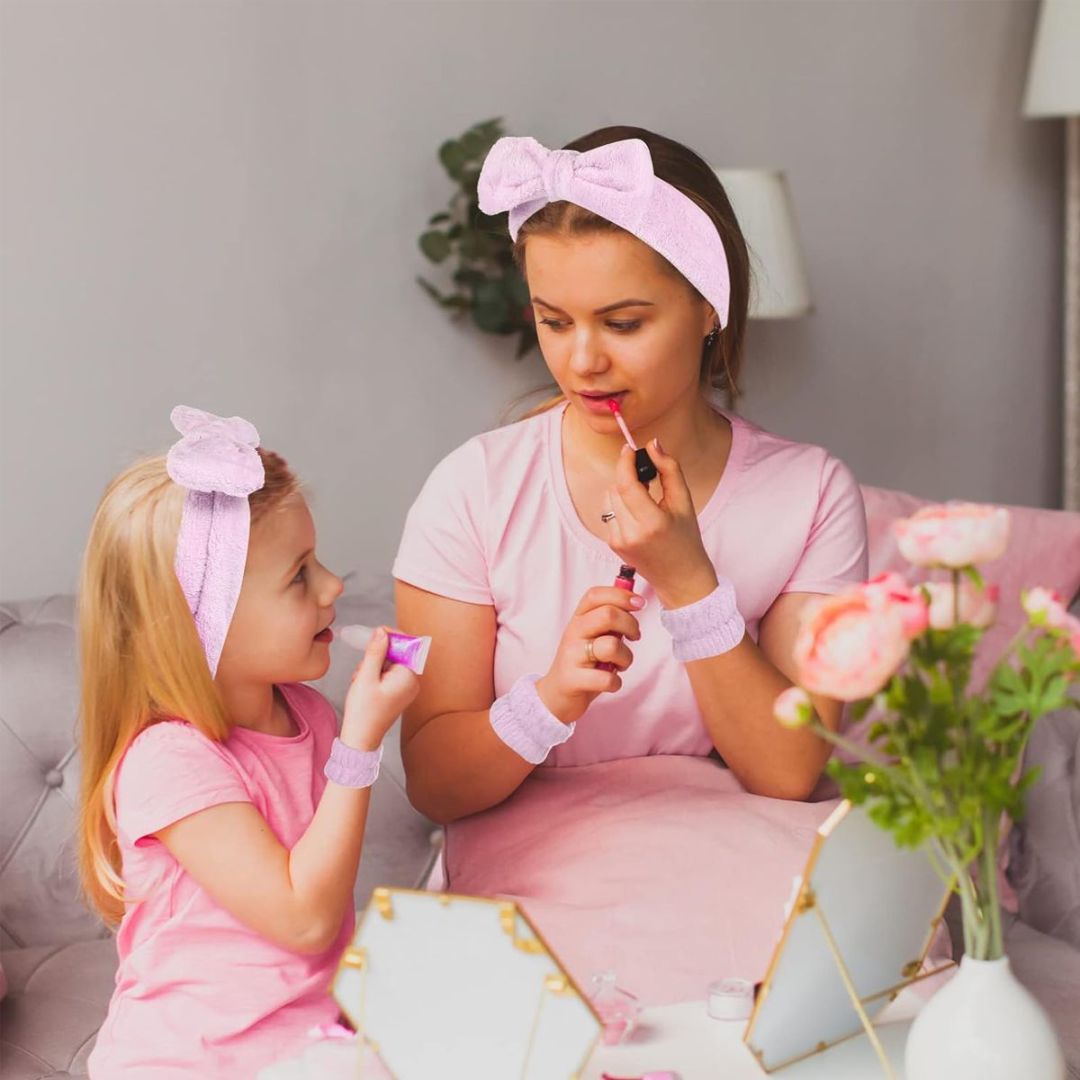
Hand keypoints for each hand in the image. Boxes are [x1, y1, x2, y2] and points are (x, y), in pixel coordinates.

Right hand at [341, 627, 419, 749]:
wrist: (361, 738)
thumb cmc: (363, 712)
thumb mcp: (365, 676)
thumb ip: (375, 651)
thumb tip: (381, 632)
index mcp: (409, 677)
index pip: (407, 646)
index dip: (392, 636)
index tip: (376, 632)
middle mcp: (412, 682)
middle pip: (397, 654)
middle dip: (377, 656)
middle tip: (362, 669)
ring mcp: (406, 688)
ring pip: (389, 664)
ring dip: (372, 667)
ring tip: (360, 681)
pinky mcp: (398, 693)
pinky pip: (388, 675)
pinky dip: (374, 675)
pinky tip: (363, 685)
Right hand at [535, 586, 643, 724]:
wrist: (556, 694)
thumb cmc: (583, 662)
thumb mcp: (593, 635)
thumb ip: (610, 619)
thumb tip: (635, 600)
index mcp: (578, 618)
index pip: (595, 595)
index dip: (621, 595)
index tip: (640, 603)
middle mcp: (573, 632)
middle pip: (608, 615)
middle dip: (631, 625)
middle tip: (634, 637)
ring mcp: (572, 655)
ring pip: (611, 646)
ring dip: (626, 658)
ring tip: (619, 665)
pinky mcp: (573, 679)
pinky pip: (607, 678)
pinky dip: (616, 683)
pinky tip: (610, 682)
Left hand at [606, 440, 718, 608]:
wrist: (680, 577)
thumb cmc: (686, 540)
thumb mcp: (684, 502)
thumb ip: (669, 469)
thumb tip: (653, 444)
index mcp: (651, 523)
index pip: (626, 485)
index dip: (624, 462)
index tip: (629, 449)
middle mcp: (630, 534)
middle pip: (615, 489)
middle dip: (626, 475)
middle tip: (646, 476)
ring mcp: (618, 541)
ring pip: (609, 499)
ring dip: (622, 490)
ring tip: (644, 498)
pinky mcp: (612, 544)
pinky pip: (610, 513)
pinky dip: (621, 506)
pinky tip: (638, 514)